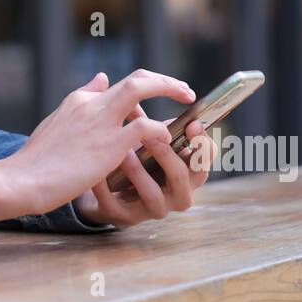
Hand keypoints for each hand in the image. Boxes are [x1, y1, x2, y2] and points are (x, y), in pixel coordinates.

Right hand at [2, 69, 195, 215]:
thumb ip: (81, 101)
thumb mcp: (57, 122)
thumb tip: (101, 78)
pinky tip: (168, 138)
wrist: (23, 179)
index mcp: (79, 100)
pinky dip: (160, 128)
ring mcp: (101, 121)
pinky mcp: (110, 144)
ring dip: (168, 91)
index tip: (161, 90)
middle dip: (164, 81)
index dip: (145, 84)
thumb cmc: (36, 159)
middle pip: (135, 78)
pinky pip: (145, 126)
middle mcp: (92, 103)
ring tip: (187, 106)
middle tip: (185, 90)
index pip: (117, 83)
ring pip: (141, 88)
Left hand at [73, 116, 215, 226]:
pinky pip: (116, 205)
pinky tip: (98, 174)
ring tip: (124, 153)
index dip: (202, 145)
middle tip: (152, 136)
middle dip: (168, 155)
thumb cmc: (136, 159)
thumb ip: (153, 121)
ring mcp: (151, 209)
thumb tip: (151, 83)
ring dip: (139, 172)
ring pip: (153, 194)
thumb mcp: (147, 141)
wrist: (106, 188)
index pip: (204, 161)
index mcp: (187, 172)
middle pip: (183, 177)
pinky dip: (106, 188)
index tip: (192, 124)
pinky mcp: (124, 218)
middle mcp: (176, 194)